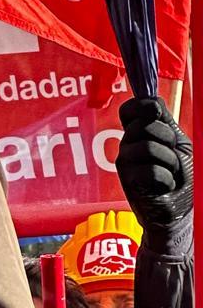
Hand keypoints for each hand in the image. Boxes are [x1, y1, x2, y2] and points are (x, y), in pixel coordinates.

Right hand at [116, 96, 192, 231]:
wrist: (180, 208)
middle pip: (143, 126)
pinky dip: (167, 180)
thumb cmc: (182, 176)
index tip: (155, 112)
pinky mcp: (128, 182)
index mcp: (139, 134)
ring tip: (170, 174)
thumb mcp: (179, 143)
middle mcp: (128, 146)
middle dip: (167, 139)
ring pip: (147, 147)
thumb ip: (164, 121)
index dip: (141, 106)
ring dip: (170, 162)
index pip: (129, 110)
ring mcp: (125, 163)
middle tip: (171, 157)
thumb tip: (152, 99)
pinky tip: (164, 187)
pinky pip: (151, 170)